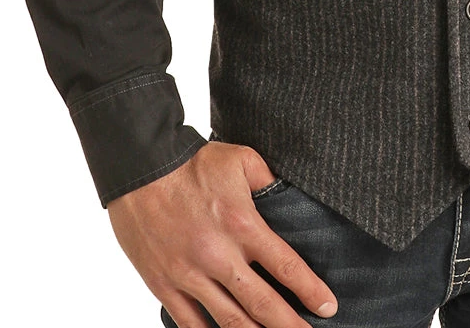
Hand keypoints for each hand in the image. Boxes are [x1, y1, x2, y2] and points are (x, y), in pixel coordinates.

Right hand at [106, 141, 338, 326]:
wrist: (140, 167)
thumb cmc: (192, 161)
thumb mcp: (241, 159)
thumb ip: (268, 180)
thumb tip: (289, 195)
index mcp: (243, 225)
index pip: (286, 266)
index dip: (311, 291)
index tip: (329, 307)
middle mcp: (219, 256)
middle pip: (263, 304)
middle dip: (290, 327)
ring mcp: (190, 275)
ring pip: (230, 322)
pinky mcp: (164, 285)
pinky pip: (190, 324)